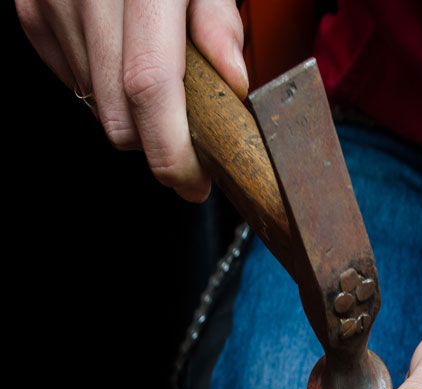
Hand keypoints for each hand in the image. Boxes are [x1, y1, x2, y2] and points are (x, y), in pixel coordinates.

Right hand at [16, 0, 247, 200]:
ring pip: (95, 106)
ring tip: (160, 82)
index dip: (171, 150)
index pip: (148, 89)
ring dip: (132, 114)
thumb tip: (232, 79)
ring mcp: (50, 2)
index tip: (193, 182)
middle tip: (189, 143)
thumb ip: (218, 18)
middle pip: (118, 116)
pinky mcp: (32, 9)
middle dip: (157, 146)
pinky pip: (72, 79)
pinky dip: (103, 85)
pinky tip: (124, 58)